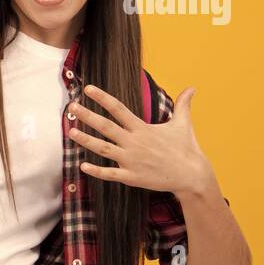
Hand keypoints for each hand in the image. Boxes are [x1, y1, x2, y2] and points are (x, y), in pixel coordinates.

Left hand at [70, 84, 215, 196]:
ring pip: (103, 149)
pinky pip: (110, 174)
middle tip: (71, 107)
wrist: (192, 176)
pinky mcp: (132, 177)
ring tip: (71, 132)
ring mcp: (131, 160)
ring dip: (86, 141)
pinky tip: (81, 165)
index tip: (88, 88)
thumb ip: (183, 105)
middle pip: (106, 127)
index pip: (119, 109)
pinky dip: (96, 171)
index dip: (102, 98)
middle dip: (87, 116)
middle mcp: (134, 143)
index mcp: (143, 129)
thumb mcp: (183, 124)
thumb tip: (192, 87)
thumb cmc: (186, 149)